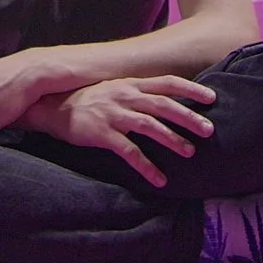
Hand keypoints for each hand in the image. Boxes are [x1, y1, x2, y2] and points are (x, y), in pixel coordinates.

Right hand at [21, 76, 217, 187]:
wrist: (51, 106)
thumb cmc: (86, 99)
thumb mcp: (113, 89)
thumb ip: (136, 93)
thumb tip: (163, 101)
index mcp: (130, 84)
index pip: (167, 83)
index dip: (190, 89)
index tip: (211, 97)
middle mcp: (125, 96)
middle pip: (163, 105)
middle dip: (188, 117)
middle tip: (208, 130)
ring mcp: (113, 114)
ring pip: (150, 126)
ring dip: (172, 140)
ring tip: (189, 153)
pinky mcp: (102, 133)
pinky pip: (129, 152)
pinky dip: (146, 166)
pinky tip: (159, 179)